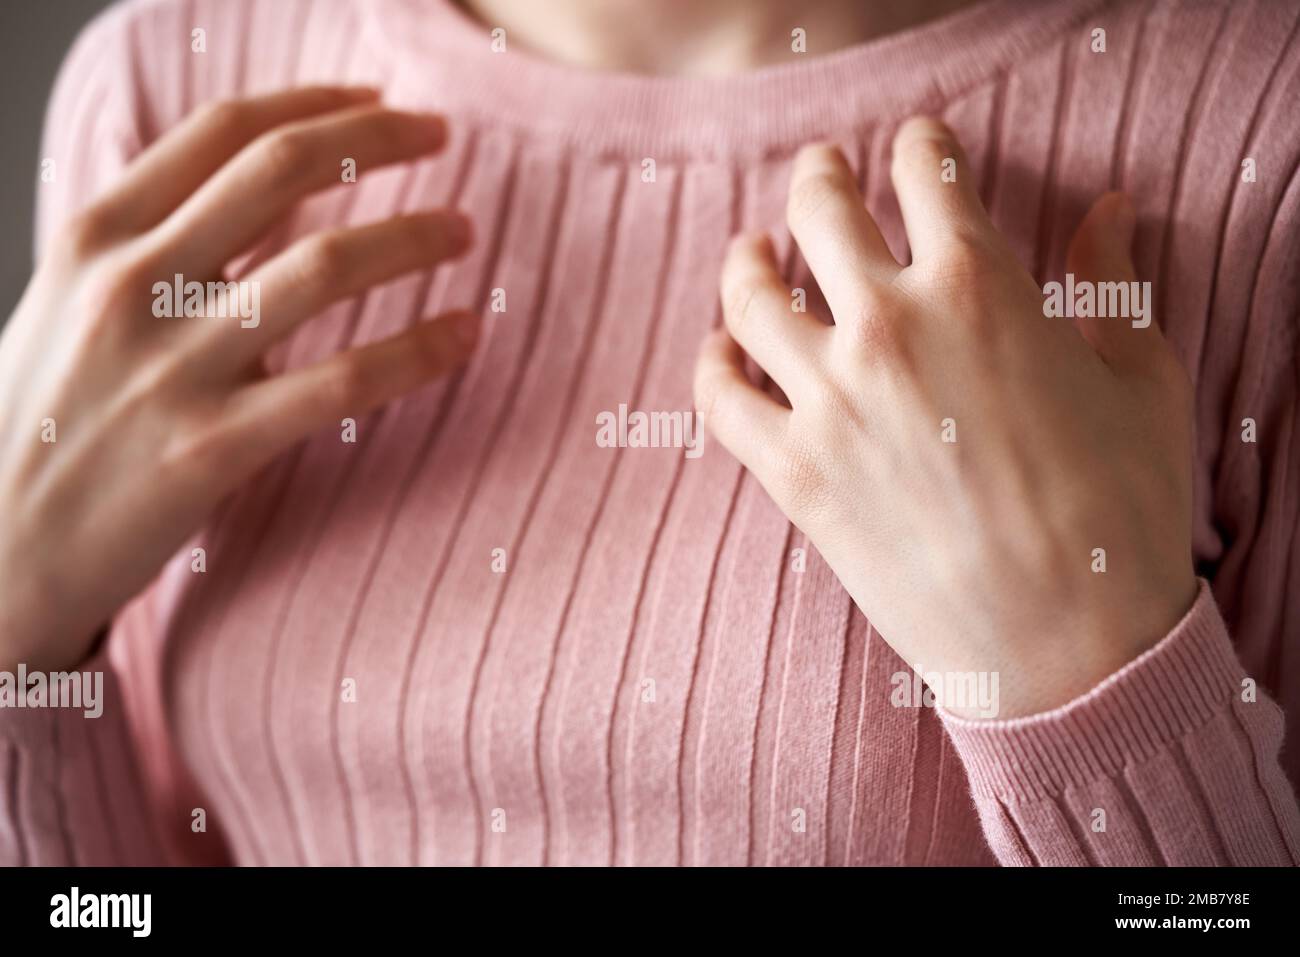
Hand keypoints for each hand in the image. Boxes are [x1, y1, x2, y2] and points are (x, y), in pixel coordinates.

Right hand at [0, 86, 478, 670]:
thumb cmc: (48, 421)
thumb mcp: (76, 305)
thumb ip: (162, 245)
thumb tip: (271, 195)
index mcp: (98, 237)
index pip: (224, 132)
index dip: (315, 101)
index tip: (375, 98)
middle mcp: (134, 285)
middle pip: (283, 171)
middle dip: (378, 139)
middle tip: (441, 134)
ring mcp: (175, 367)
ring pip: (326, 267)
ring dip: (413, 236)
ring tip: (464, 230)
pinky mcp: (214, 447)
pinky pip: (343, 382)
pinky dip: (418, 351)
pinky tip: (464, 336)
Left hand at [694, 117, 1197, 718]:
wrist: (1067, 644)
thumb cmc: (1119, 511)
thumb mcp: (1139, 377)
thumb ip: (1111, 279)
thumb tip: (1108, 210)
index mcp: (980, 285)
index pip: (928, 174)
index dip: (919, 147)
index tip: (914, 147)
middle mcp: (890, 326)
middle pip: (820, 212)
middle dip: (820, 176)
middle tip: (822, 172)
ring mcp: (830, 399)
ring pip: (750, 295)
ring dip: (746, 261)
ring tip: (751, 253)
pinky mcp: (792, 472)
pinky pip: (718, 397)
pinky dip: (710, 364)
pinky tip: (719, 353)